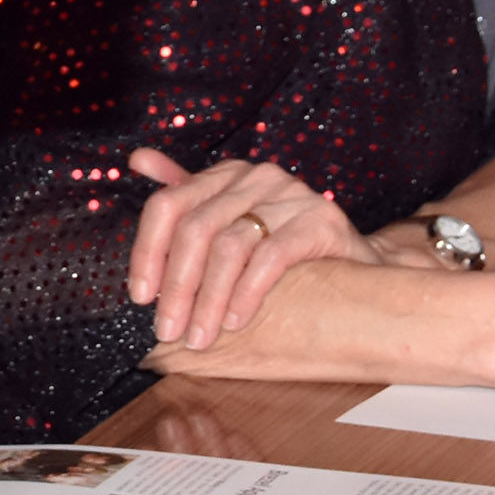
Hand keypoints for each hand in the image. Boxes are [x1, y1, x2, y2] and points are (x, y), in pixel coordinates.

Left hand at [129, 148, 391, 350]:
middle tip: (168, 330)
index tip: (139, 297)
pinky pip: (271, 257)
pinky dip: (246, 292)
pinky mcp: (321, 220)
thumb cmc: (284, 249)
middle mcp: (255, 176)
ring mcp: (290, 195)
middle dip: (176, 286)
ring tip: (200, 336)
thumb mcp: (230, 221)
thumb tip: (137, 158)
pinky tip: (235, 321)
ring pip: (229, 246)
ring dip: (208, 299)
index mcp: (225, 175)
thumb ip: (185, 192)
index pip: (167, 205)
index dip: (147, 251)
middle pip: (195, 229)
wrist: (357, 264)